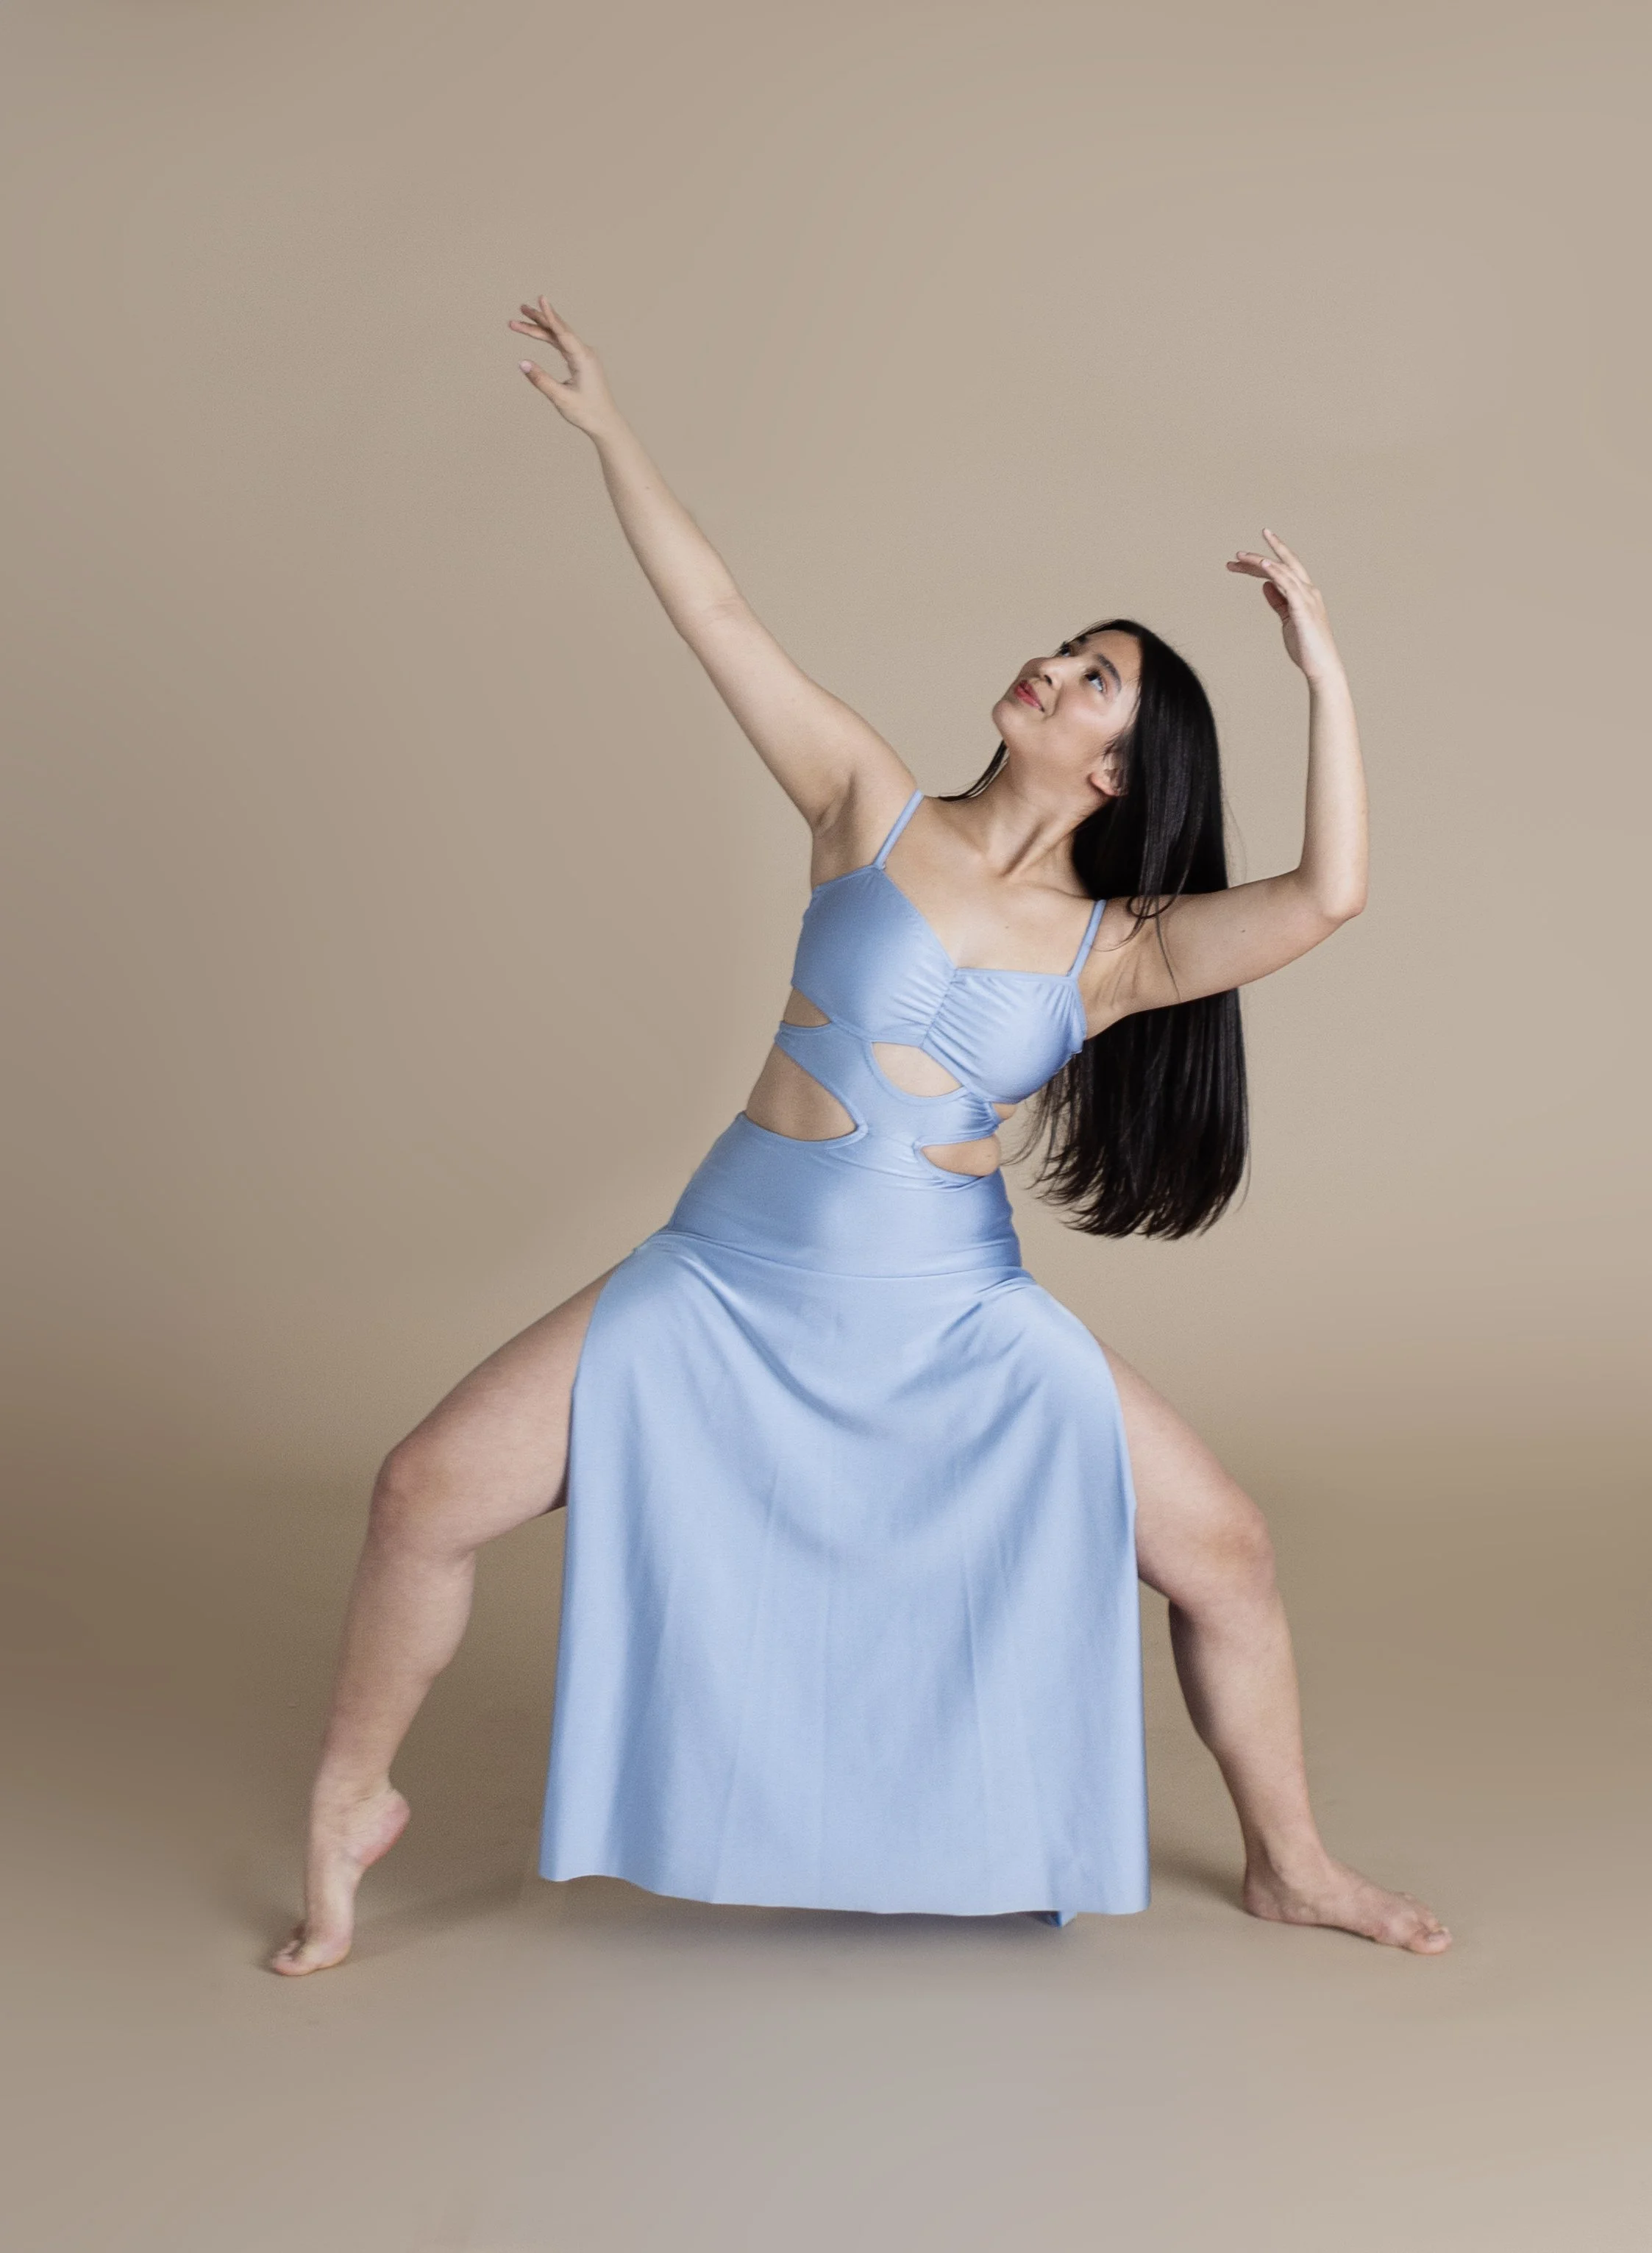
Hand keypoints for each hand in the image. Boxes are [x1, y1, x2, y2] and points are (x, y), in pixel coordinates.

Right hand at [508, 296, 618, 437]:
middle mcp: (584, 353)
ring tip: (521, 319)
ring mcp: (583, 356)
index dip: (550, 315)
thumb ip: (541, 380)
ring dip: (541, 328)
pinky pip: (562, 345)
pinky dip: (549, 338)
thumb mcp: (561, 398)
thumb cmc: (587, 413)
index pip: (563, 332)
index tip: (541, 298)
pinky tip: (538, 333)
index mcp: (583, 358)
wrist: (605, 423)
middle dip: (538, 319)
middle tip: (520, 309)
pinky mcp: (581, 362)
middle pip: (558, 330)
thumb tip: (522, 363)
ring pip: (558, 336)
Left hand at [1226, 531, 1342, 683]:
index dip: (1260, 564)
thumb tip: (1265, 585)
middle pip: (1286, 562)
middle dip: (1267, 550)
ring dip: (1260, 562)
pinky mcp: (1303, 609)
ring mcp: (1307, 598)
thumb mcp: (1287, 619)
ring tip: (1240, 557)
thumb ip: (1278, 601)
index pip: (1282, 570)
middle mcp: (1308, 591)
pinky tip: (1263, 565)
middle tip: (1238, 552)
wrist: (1322, 667)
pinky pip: (1289, 585)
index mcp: (1304, 593)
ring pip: (1283, 570)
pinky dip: (1276, 572)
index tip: (1239, 560)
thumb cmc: (1306, 646)